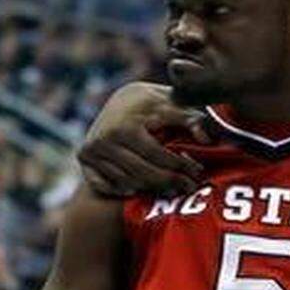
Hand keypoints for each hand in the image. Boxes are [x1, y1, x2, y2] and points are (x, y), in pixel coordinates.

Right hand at [79, 82, 211, 196]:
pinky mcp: (83, 158)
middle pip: (142, 173)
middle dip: (170, 182)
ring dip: (151, 189)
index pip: (158, 156)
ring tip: (174, 190)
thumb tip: (206, 139)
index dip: (181, 165)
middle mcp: (103, 139)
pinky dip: (121, 190)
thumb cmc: (154, 103)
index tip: (198, 171)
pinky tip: (141, 191)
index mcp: (125, 126)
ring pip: (126, 182)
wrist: (121, 98)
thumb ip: (191, 118)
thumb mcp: (173, 103)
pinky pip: (103, 185)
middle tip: (189, 187)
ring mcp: (90, 150)